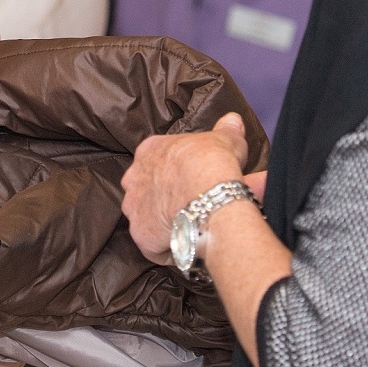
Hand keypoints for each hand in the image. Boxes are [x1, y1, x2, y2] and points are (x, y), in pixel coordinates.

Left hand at [121, 114, 252, 263]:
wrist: (208, 194)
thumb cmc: (212, 162)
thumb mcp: (225, 139)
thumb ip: (225, 130)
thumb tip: (233, 119)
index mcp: (150, 150)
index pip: (158, 160)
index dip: (176, 171)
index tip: (193, 179)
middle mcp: (134, 178)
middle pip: (149, 189)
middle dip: (167, 196)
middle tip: (193, 204)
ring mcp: (134, 208)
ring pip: (148, 217)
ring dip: (166, 222)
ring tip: (192, 226)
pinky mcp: (141, 236)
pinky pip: (154, 245)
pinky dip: (170, 247)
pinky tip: (189, 243)